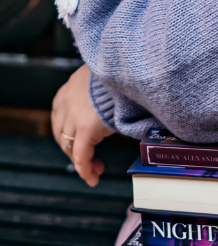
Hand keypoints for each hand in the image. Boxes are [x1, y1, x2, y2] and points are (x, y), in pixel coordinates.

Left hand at [51, 63, 115, 187]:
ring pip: (70, 147)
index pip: (61, 117)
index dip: (70, 132)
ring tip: (94, 171)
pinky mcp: (85, 129)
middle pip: (62, 134)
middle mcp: (66, 102)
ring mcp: (74, 116)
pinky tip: (92, 178)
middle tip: (89, 160)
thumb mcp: (106, 78)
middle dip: (73, 150)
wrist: (129, 68)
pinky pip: (81, 155)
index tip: (80, 142)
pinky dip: (85, 169)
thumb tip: (114, 102)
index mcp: (70, 88)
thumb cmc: (124, 72)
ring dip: (81, 162)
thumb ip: (100, 92)